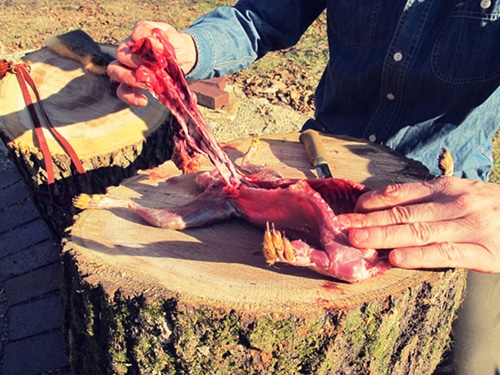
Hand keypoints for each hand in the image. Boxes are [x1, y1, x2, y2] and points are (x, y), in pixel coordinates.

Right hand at [107, 21, 196, 105]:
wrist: (182, 59)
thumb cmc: (174, 46)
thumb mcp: (174, 37)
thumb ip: (164, 37)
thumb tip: (151, 42)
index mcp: (140, 36)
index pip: (136, 35)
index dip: (144, 42)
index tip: (159, 50)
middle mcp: (129, 50)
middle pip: (120, 55)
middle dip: (135, 62)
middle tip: (153, 69)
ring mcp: (128, 67)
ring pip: (114, 71)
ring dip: (129, 78)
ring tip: (147, 84)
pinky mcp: (132, 84)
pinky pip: (122, 91)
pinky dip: (130, 97)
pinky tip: (144, 100)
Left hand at [337, 176, 499, 272]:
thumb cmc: (489, 206)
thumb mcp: (459, 193)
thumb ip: (426, 198)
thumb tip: (384, 204)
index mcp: (445, 188)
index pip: (402, 193)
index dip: (374, 202)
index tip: (350, 209)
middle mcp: (455, 203)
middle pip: (405, 213)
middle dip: (370, 220)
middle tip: (343, 226)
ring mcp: (470, 227)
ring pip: (419, 232)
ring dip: (385, 236)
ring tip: (359, 240)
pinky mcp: (484, 252)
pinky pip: (446, 253)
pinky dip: (419, 256)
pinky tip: (397, 258)